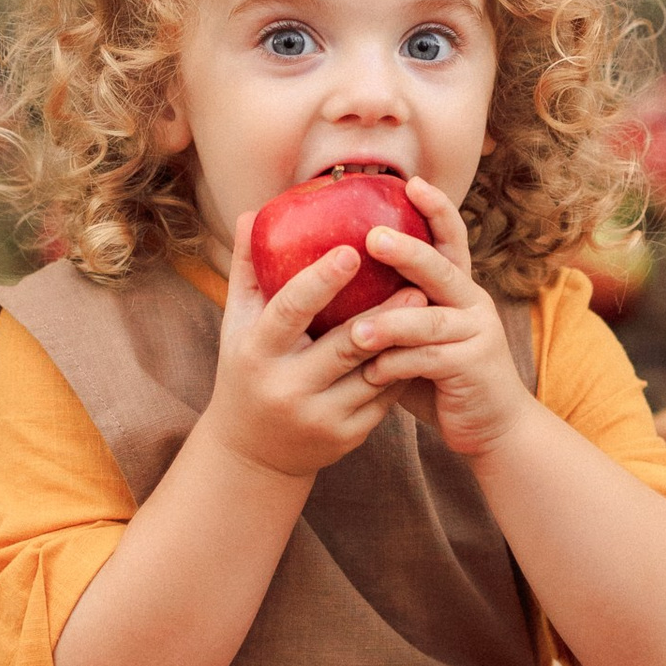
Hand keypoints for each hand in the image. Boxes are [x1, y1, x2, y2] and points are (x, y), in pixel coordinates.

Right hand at [205, 214, 411, 486]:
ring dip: (403, 337)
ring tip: (427, 301)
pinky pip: (384, 397)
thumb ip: (247, 270)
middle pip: (344, 344)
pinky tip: (421, 340)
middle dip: (382, 311)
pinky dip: (403, 366)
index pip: (289, 312)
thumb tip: (251, 213)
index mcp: (257, 354)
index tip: (352, 250)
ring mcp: (319, 416)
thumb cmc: (246, 370)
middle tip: (416, 276)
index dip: (320, 281)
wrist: (252, 453)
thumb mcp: (237, 325)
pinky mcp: (346, 437)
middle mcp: (287, 388)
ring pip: (374, 372)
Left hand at [344, 179, 533, 462]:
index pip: (450, 238)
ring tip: (355, 331)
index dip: (435, 208)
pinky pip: (430, 360)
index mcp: (457, 287)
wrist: (489, 425)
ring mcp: (477, 333)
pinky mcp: (475, 366)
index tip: (410, 182)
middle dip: (408, 251)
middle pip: (442, 267)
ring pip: (431, 319)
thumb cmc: (437, 375)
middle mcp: (472, 301)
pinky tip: (371, 373)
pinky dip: (397, 366)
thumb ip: (388, 308)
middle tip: (373, 237)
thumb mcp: (413, 335)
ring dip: (391, 323)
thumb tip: (331, 278)